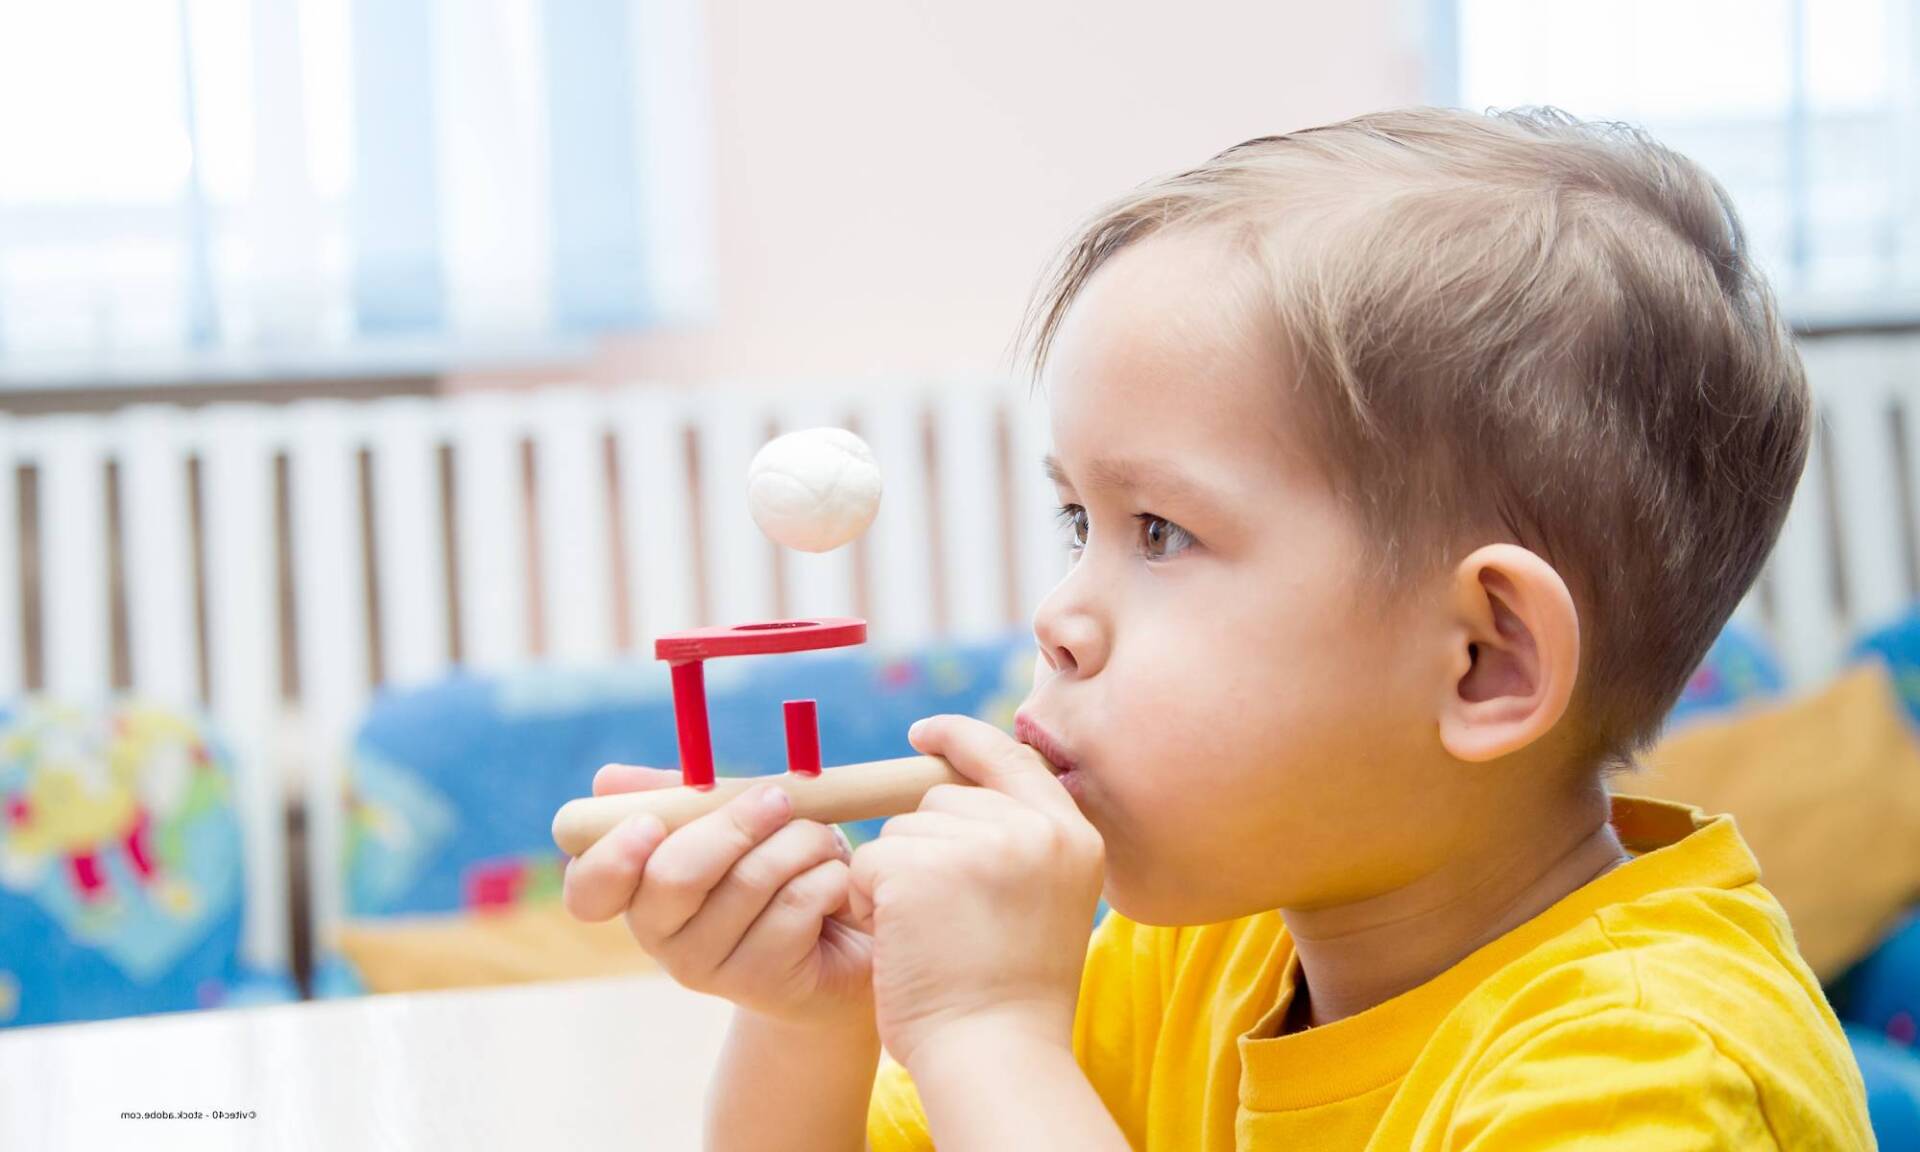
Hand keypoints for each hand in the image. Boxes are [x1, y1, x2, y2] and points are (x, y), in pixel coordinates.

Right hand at [561, 764, 873, 1028]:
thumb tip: (607, 778)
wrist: (847, 944)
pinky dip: (829, 875)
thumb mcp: (732, 825)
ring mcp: (707, 967)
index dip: (611, 858)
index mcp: (638, 890)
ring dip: (803, 841)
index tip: (650, 824)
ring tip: (824, 844)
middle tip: (779, 798)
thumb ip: (680, 798)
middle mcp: (659, 937)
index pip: (589, 889)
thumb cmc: (780, 869)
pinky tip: (836, 886)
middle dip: (736, 823)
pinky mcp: (762, 982)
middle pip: (676, 874)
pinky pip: (798, 902)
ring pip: (750, 879)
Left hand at [848, 715, 1104, 1069]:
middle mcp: (1032, 830)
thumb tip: (955, 788)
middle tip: (946, 919)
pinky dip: (870, 901)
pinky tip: (903, 942)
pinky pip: (870, 861)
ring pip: (902, 831)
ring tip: (931, 937)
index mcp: (1073, 837)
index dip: (962, 740)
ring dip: (897, 879)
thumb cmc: (1012, 995)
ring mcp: (976, 845)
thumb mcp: (1046, 900)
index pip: (1011, 757)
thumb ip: (1020, 841)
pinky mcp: (917, 868)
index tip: (923, 733)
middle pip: (943, 799)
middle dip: (925, 848)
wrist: (997, 1055)